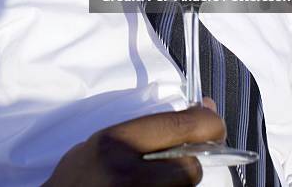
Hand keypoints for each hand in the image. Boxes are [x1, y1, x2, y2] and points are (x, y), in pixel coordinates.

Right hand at [43, 98, 224, 185]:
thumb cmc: (77, 175)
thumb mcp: (101, 140)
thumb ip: (144, 129)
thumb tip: (198, 111)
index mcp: (117, 142)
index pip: (177, 127)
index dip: (206, 122)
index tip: (213, 119)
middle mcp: (128, 175)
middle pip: (190, 169)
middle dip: (192, 162)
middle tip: (184, 158)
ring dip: (179, 183)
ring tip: (156, 178)